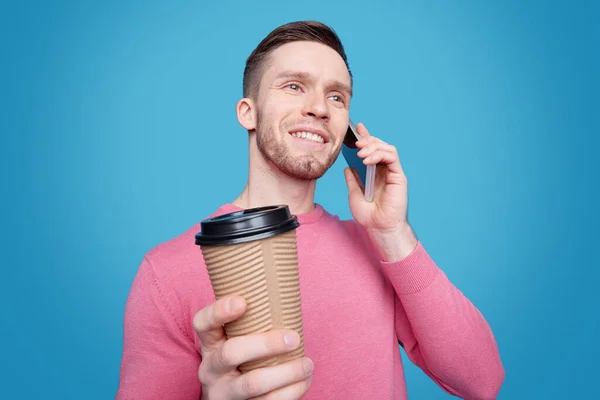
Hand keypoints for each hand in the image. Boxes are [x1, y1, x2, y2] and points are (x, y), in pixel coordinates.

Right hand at [193, 295, 313, 398]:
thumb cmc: (241, 360)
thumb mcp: (234, 340)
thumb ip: (250, 322)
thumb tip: (286, 291)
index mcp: (210, 344)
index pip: (203, 323)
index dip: (219, 311)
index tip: (243, 301)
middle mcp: (211, 368)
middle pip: (231, 353)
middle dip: (266, 344)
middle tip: (293, 338)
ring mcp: (224, 392)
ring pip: (252, 383)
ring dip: (286, 372)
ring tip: (307, 364)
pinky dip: (292, 392)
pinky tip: (305, 381)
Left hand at [344, 122, 416, 260]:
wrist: (379, 228)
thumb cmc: (369, 215)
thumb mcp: (354, 195)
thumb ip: (352, 180)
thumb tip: (347, 168)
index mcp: (375, 173)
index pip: (372, 150)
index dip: (366, 137)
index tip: (357, 128)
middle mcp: (385, 170)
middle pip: (380, 145)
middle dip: (368, 140)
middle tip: (355, 143)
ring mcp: (393, 172)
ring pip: (387, 148)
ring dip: (373, 147)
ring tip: (360, 153)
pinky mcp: (399, 176)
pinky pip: (392, 157)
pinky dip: (379, 154)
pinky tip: (367, 160)